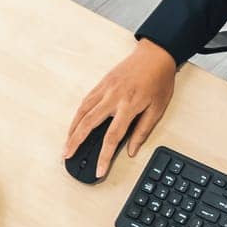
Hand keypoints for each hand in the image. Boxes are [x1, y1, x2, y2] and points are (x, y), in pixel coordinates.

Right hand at [64, 38, 176, 178]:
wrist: (155, 56)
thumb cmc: (159, 82)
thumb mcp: (158, 109)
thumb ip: (143, 131)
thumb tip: (131, 150)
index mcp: (129, 106)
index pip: (112, 137)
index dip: (105, 156)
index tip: (100, 170)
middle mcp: (113, 98)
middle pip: (88, 124)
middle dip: (75, 142)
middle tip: (67, 156)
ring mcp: (104, 89)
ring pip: (82, 112)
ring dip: (72, 129)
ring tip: (66, 144)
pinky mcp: (101, 83)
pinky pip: (85, 101)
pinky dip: (77, 115)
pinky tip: (74, 125)